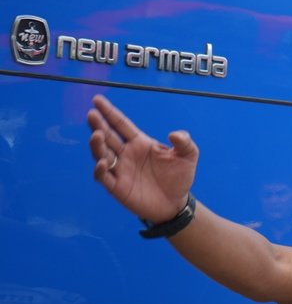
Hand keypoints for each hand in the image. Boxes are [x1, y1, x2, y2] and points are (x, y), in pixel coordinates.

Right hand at [87, 94, 196, 221]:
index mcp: (140, 143)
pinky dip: (100, 170)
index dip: (109, 112)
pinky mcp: (117, 187)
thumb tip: (175, 134)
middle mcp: (126, 154)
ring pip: (102, 154)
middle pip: (107, 136)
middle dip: (98, 125)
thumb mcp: (188, 156)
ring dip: (97, 145)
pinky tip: (102, 162)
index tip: (97, 100)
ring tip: (96, 135)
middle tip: (92, 114)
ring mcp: (120, 170)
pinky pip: (104, 177)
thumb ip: (185, 142)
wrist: (176, 203)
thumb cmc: (179, 177)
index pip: (121, 124)